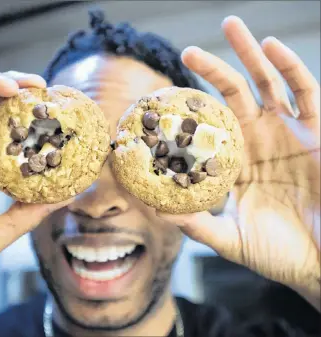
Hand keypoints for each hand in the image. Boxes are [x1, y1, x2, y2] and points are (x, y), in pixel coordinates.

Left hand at [159, 17, 319, 308]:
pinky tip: (270, 46)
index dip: (185, 112)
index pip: (206, 128)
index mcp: (233, 162)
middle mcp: (257, 141)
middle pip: (232, 95)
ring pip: (267, 83)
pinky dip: (289, 66)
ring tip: (229, 25)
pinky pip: (305, 91)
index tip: (159, 98)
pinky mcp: (318, 130)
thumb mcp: (230, 238)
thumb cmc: (278, 252)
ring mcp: (288, 132)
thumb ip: (195, 224)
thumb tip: (154, 211)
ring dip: (248, 53)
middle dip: (212, 69)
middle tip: (186, 51)